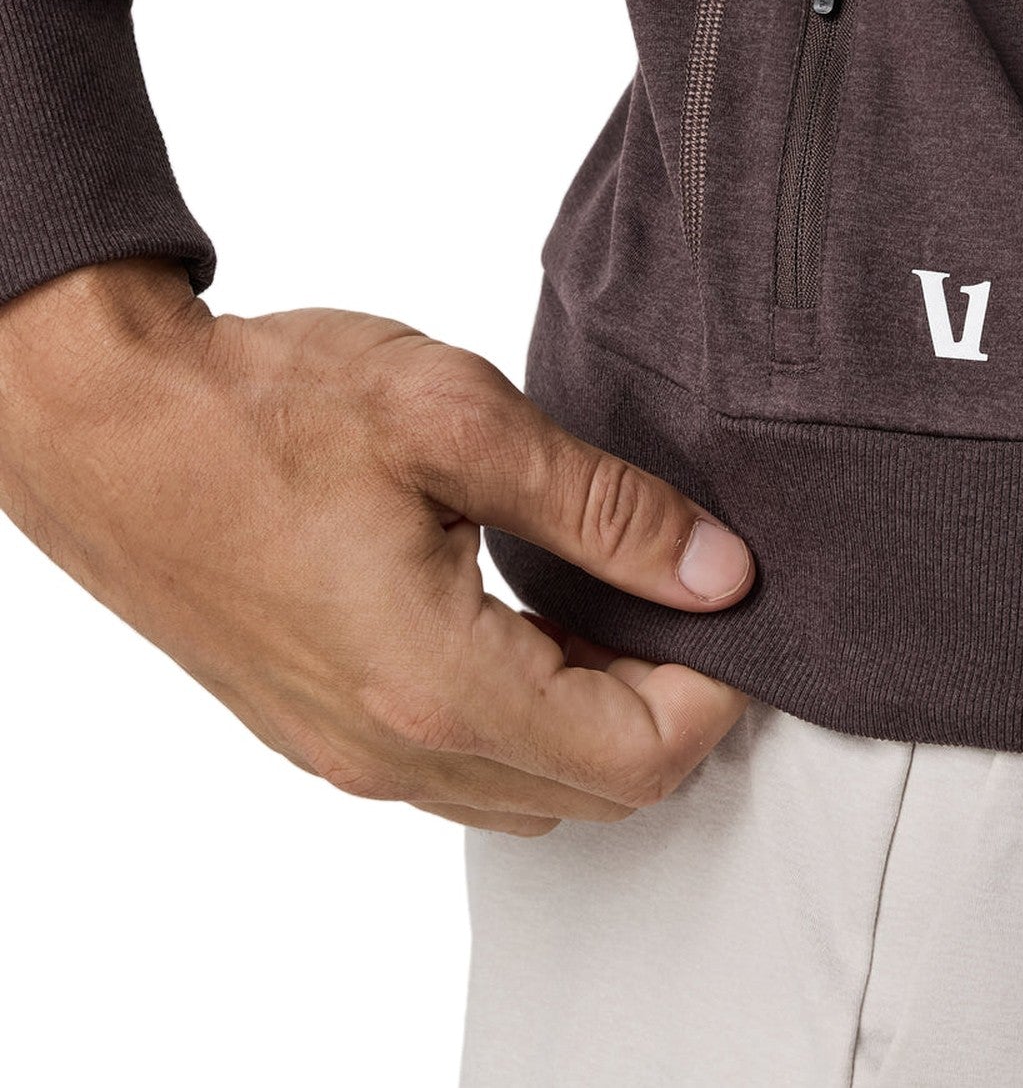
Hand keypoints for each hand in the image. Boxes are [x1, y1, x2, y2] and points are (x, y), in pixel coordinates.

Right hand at [0, 258, 754, 834]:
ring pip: (531, 791)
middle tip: (680, 598)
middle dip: (667, 706)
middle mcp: (394, 750)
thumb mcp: (459, 422)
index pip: (638, 756)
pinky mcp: (323, 732)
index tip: (730, 607)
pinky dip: (528, 719)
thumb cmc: (267, 408)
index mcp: (437, 682)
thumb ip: (604, 509)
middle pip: (594, 790)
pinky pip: (463, 769)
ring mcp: (350, 754)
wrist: (114, 423)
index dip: (714, 690)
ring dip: (597, 717)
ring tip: (609, 604)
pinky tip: (528, 626)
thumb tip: (716, 571)